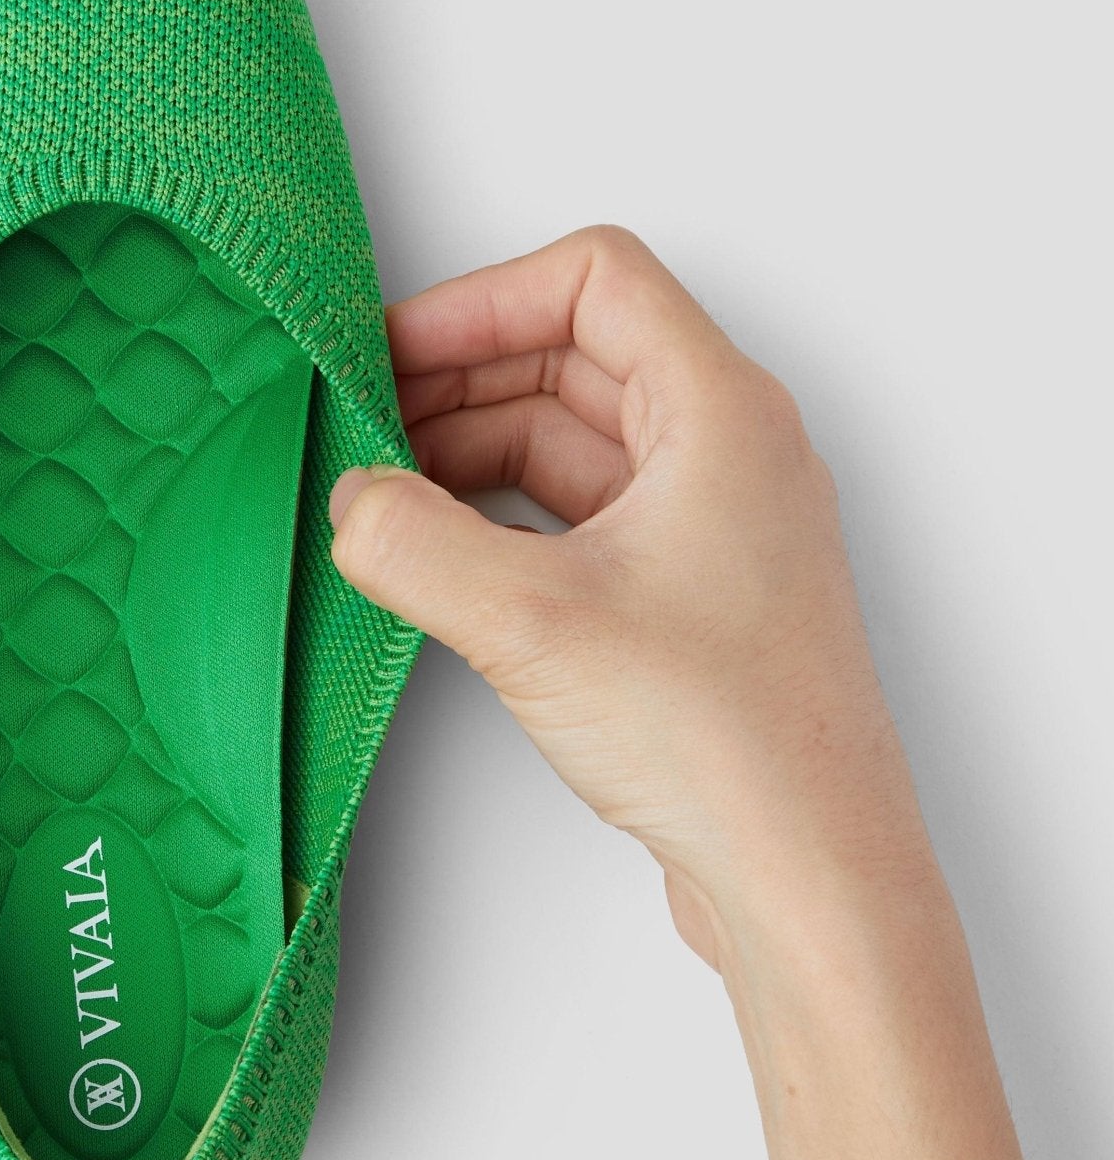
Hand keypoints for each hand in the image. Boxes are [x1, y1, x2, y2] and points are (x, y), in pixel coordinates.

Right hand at [328, 226, 927, 967]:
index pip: (593, 281)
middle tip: (362, 425)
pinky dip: (500, 517)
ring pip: (569, 439)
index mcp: (720, 413)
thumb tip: (350, 502)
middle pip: (572, 355)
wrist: (809, 878)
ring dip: (469, 451)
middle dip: (457, 379)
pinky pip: (576, 515)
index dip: (479, 302)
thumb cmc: (727, 741)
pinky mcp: (682, 597)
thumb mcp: (534, 624)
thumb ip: (416, 545)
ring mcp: (707, 527)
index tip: (389, 352)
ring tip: (381, 497)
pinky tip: (437, 558)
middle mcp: (725, 452)